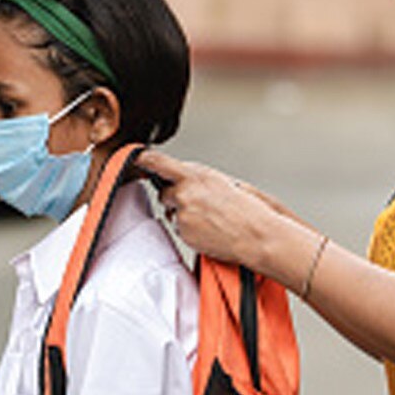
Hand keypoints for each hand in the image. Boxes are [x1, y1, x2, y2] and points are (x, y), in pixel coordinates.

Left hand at [138, 151, 295, 265]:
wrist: (256, 235)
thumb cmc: (246, 209)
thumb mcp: (223, 182)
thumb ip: (197, 178)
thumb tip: (180, 178)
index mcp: (196, 174)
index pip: (159, 162)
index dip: (144, 160)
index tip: (137, 159)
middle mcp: (185, 191)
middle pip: (165, 192)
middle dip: (175, 198)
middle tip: (198, 204)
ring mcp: (182, 213)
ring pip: (173, 212)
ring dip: (185, 215)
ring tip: (210, 219)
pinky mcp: (183, 232)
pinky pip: (180, 229)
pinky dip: (191, 230)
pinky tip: (210, 230)